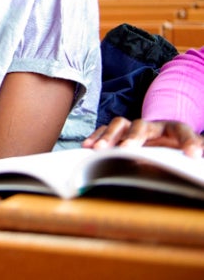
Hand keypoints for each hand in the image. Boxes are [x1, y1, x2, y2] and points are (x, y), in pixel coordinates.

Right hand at [83, 117, 203, 157]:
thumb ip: (195, 150)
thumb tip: (196, 157)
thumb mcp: (192, 151)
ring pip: (119, 125)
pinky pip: (105, 131)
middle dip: (134, 137)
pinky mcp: (119, 133)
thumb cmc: (178, 151)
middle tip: (127, 149)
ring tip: (99, 149)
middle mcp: (152, 126)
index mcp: (174, 130)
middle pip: (142, 125)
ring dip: (109, 136)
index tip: (193, 155)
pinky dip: (96, 138)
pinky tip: (88, 147)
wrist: (166, 144)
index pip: (182, 130)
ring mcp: (133, 128)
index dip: (189, 141)